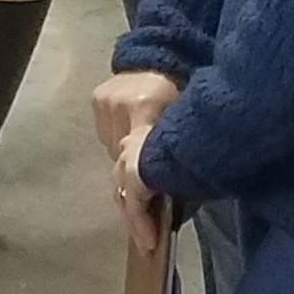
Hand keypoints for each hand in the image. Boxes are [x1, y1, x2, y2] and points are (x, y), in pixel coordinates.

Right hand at [94, 70, 181, 258]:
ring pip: (114, 158)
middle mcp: (121, 106)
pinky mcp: (98, 99)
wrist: (169, 51)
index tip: (148, 242)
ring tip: (148, 175)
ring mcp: (106, 102)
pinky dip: (122, 148)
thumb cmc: (192, 94)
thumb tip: (171, 213)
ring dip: (130, 170)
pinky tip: (137, 140)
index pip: (136, 173)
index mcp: (147, 110)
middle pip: (120, 172)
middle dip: (135, 204)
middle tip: (146, 232)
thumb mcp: (195, 130)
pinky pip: (107, 140)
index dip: (139, 213)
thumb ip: (182, 167)